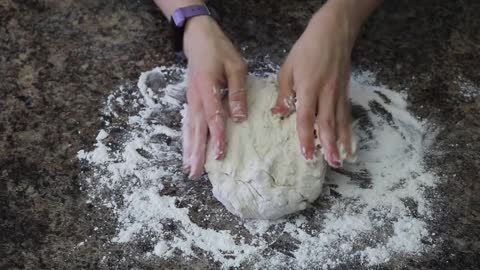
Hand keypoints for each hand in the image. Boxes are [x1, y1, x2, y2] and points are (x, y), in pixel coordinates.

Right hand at [182, 16, 247, 178]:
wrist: (198, 38)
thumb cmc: (220, 51)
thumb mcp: (236, 67)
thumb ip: (237, 93)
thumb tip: (240, 118)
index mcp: (207, 88)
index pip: (213, 117)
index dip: (217, 136)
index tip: (219, 154)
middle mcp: (195, 98)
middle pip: (196, 129)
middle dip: (196, 152)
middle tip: (195, 173)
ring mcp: (190, 100)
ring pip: (189, 128)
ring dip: (189, 149)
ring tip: (188, 169)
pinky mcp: (191, 100)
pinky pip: (188, 123)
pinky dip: (187, 138)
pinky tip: (188, 151)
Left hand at [273, 1, 358, 166]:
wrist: (333, 33)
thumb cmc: (306, 50)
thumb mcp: (288, 68)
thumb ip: (284, 92)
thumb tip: (278, 113)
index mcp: (308, 87)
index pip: (306, 116)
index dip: (306, 136)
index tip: (306, 153)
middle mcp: (326, 93)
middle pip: (327, 123)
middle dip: (328, 144)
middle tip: (329, 163)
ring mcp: (338, 94)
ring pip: (340, 122)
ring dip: (341, 142)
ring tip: (341, 160)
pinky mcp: (345, 93)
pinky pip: (346, 116)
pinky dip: (348, 131)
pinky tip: (349, 144)